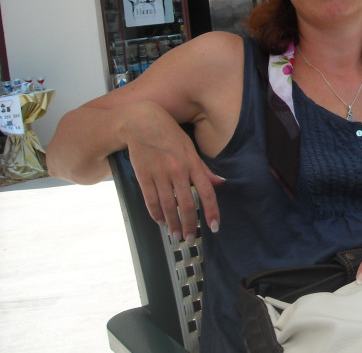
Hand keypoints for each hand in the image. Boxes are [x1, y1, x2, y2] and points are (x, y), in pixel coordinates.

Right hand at [124, 102, 223, 241]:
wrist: (141, 122)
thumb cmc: (169, 134)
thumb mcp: (190, 148)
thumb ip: (204, 169)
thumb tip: (220, 183)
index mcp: (192, 163)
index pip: (207, 192)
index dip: (212, 211)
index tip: (214, 227)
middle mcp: (178, 170)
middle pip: (186, 204)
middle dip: (190, 225)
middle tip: (190, 238)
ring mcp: (160, 174)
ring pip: (168, 206)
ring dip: (173, 224)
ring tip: (176, 235)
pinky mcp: (144, 176)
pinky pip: (151, 200)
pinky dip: (156, 214)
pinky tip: (160, 221)